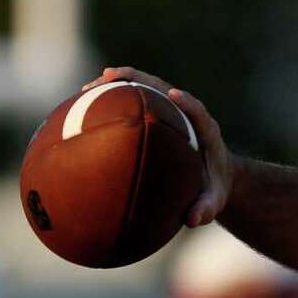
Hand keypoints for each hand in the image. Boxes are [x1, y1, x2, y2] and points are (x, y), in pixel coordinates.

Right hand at [83, 67, 231, 228]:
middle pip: (162, 87)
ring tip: (86, 90)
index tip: (173, 94)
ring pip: (143, 90)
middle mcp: (186, 113)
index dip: (187, 101)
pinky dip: (111, 102)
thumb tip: (194, 220)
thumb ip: (207, 208)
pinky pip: (133, 103)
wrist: (214, 177)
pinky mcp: (156, 115)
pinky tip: (83, 108)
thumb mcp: (214, 201)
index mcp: (206, 130)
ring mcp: (169, 111)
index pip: (197, 110)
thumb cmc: (213, 189)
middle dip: (137, 80)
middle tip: (109, 77)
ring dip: (116, 85)